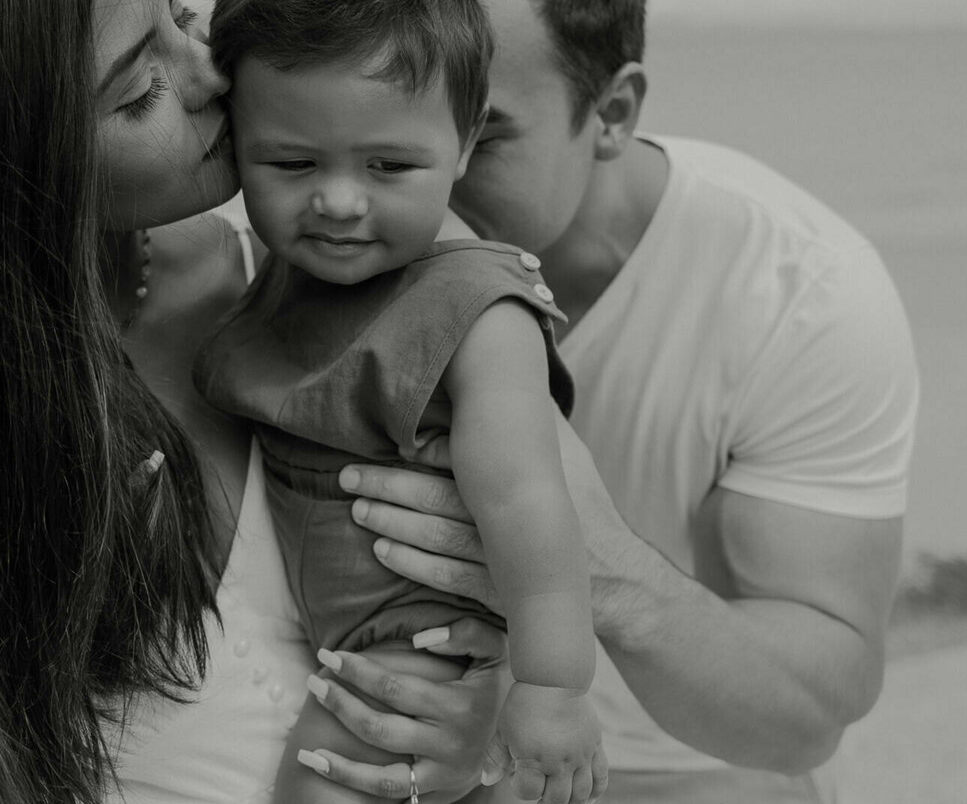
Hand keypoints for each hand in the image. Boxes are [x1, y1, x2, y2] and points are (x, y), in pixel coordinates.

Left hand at [307, 618, 509, 801]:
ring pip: (383, 776)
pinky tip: (325, 768)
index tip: (331, 654)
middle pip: (380, 729)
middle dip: (340, 704)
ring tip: (306, 749)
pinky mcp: (439, 791)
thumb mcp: (497, 649)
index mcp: (460, 705)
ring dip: (340, 763)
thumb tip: (420, 639)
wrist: (531, 733)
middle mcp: (450, 744)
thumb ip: (466, 633)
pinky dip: (356, 784)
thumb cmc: (502, 682)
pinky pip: (393, 794)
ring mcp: (444, 773)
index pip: (395, 688)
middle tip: (313, 680)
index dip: (357, 671)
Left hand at [342, 413, 636, 623]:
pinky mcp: (502, 591)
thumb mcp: (572, 456)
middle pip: (440, 496)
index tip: (386, 435)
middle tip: (347, 476)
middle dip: (390, 485)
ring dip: (394, 522)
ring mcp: (506, 556)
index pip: (466, 457)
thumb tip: (513, 374)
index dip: (423, 446)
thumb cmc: (588, 510)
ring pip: (438, 536)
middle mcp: (513, 514)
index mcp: (526, 476)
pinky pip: (450, 577)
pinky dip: (416, 565)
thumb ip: (540, 419)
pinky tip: (385, 552)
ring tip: (356, 510)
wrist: (619, 580)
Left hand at [494, 682, 606, 803]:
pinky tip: (588, 797)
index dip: (519, 787)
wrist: (554, 679)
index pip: (528, 792)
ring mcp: (581, 756)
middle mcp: (560, 761)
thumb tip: (487, 780)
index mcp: (534, 758)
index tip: (516, 774)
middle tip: (539, 788)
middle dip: (545, 800)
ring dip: (571, 801)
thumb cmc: (524, 703)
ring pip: (581, 794)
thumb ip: (495, 757)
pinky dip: (597, 791)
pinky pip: (601, 777)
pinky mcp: (595, 746)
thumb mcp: (504, 729)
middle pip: (557, 799)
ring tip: (560, 796)